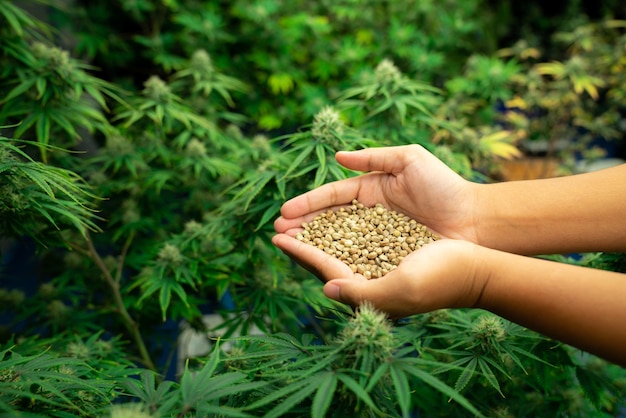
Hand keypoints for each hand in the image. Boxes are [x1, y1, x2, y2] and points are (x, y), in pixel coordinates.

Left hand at [272, 233, 483, 318]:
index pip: (324, 266)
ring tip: (297, 219)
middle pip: (327, 255)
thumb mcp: (400, 290)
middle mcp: (370, 275)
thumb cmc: (440, 279)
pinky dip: (342, 224)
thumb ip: (361, 294)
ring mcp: (381, 260)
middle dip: (302, 240)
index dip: (299, 251)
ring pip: (340, 243)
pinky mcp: (393, 245)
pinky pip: (361, 233)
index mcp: (367, 288)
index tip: (276, 236)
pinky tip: (331, 216)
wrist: (477, 267)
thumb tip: (325, 288)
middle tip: (277, 226)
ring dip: (317, 231)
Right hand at [274, 145, 479, 242]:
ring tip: (288, 247)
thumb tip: (337, 157)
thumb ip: (374, 158)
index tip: (285, 211)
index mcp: (371, 190)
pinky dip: (337, 261)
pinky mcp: (388, 258)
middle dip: (303, 226)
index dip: (308, 204)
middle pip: (329, 221)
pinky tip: (318, 265)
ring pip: (338, 241)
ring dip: (313, 244)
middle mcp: (369, 216)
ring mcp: (377, 238)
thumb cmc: (445, 186)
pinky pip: (358, 259)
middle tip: (277, 233)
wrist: (476, 220)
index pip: (332, 197)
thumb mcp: (410, 160)